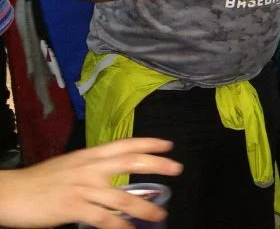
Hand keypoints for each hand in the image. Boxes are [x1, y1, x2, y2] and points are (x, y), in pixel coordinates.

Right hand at [0, 138, 182, 228]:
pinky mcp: (73, 207)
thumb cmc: (39, 182)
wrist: (10, 193)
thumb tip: (113, 176)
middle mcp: (89, 168)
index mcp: (88, 156)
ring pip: (122, 197)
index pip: (124, 144)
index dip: (148, 143)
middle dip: (157, 165)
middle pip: (130, 162)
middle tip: (177, 169)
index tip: (168, 145)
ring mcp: (82, 188)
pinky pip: (104, 219)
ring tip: (160, 215)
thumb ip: (92, 169)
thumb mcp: (69, 167)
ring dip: (144, 208)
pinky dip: (120, 226)